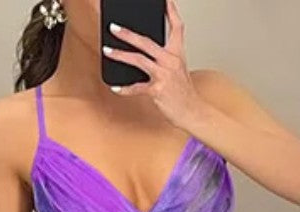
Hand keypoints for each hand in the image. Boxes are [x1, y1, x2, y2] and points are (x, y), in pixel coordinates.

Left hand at [104, 1, 201, 129]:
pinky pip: (137, 87)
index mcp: (177, 54)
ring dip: (120, 55)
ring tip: (107, 51)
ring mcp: (164, 74)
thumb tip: (145, 53)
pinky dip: (125, 88)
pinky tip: (115, 87)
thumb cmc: (183, 93)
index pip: (176, 27)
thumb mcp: (178, 70)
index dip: (170, 11)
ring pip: (138, 60)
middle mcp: (171, 61)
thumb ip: (165, 59)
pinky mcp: (158, 90)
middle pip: (146, 41)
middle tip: (114, 27)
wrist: (192, 112)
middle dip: (128, 34)